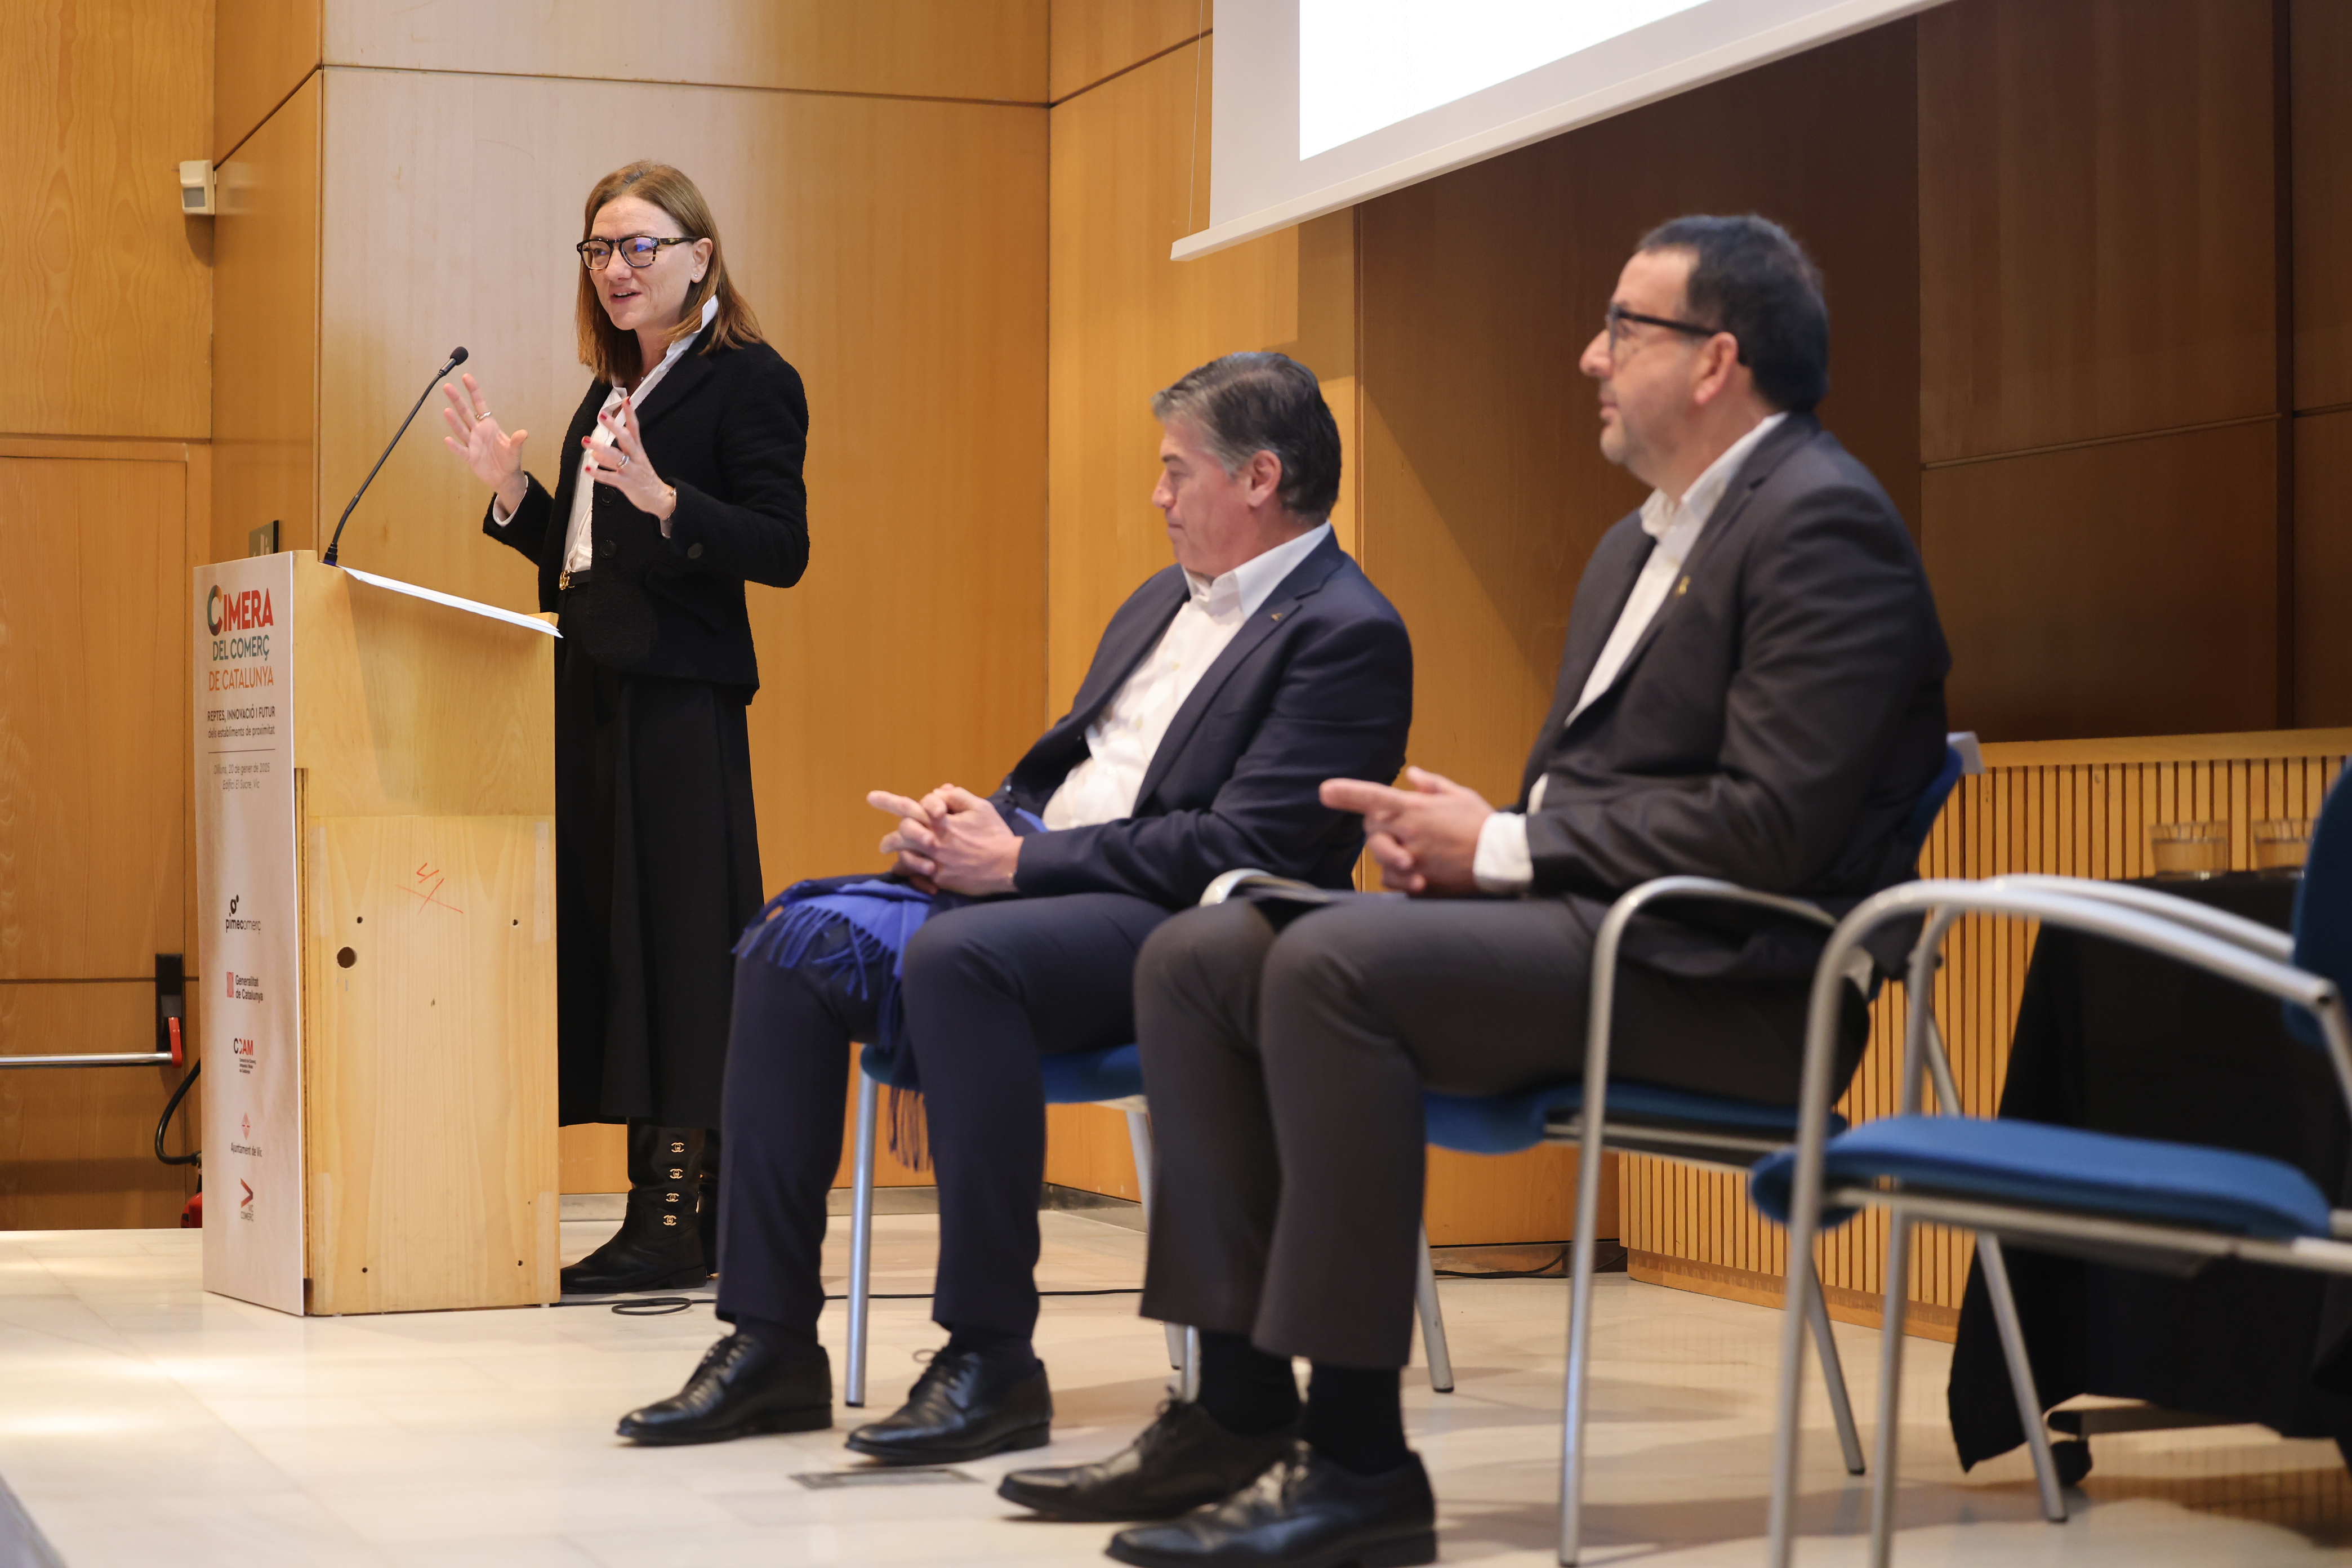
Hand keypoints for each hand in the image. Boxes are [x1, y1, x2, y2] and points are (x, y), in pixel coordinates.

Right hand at [438, 373, 529, 513]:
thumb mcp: (515, 450)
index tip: (466, 377)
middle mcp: (478, 431)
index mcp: (489, 426)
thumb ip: (517, 441)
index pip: (480, 405)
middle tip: (447, 386)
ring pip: (461, 429)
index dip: (474, 391)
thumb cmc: (510, 460)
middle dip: (457, 400)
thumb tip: (524, 433)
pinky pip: (461, 450)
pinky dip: (455, 446)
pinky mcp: (470, 456)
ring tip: (446, 410)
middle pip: (465, 413)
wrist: (505, 477)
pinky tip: (447, 439)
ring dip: (453, 421)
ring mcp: (472, 443)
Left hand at [582, 393, 675, 521]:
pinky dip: (599, 473)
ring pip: (616, 457)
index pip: (635, 429)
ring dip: (600, 448)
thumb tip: (595, 451)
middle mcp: (636, 458)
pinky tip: (588, 469)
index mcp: (638, 451)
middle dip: (614, 426)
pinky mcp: (628, 484)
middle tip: (601, 415)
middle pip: (626, 438)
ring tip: (586, 441)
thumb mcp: (632, 464)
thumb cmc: (644, 479)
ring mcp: (632, 471)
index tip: (626, 400)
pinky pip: (611, 477)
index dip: (630, 415)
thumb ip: (613, 457)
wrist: (660, 499)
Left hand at [868, 784, 1020, 895]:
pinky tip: (908, 873)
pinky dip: (910, 874)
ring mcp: (934, 862)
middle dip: (890, 839)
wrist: (1008, 865)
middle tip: (884, 845)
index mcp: (941, 821)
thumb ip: (957, 797)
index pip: (910, 807)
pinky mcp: (939, 879)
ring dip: (897, 856)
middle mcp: (933, 841)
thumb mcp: (980, 807)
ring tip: (894, 859)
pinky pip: (916, 876)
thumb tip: (939, 791)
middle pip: (902, 835)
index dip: (888, 801)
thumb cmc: (995, 834)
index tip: (871, 798)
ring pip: (904, 857)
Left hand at [1319, 766, 1493, 896]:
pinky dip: (1397, 876)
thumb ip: (1432, 785)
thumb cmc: (1482, 825)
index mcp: (1417, 810)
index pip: (1374, 798)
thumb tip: (1411, 774)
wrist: (1502, 861)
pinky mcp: (1417, 885)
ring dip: (1389, 852)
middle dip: (1378, 826)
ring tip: (1414, 852)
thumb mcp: (1460, 796)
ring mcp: (1412, 861)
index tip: (1325, 791)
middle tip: (1399, 827)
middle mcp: (1410, 835)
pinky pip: (1391, 881)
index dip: (1347, 794)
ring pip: (1380, 856)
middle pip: (1371, 828)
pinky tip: (1416, 872)